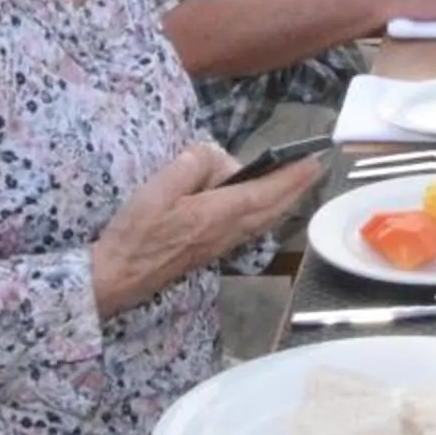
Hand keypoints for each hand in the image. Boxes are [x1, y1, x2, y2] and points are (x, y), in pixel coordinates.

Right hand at [89, 139, 316, 317]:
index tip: (314, 161)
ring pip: (265, 220)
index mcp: (217, 213)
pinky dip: (268, 212)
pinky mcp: (212, 251)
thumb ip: (191, 166)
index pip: (265, 191)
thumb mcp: (158, 188)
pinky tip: (264, 207)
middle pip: (273, 209)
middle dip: (297, 187)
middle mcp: (227, 231)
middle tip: (316, 168)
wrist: (119, 278)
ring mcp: (221, 244)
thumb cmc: (136, 233)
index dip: (292, 176)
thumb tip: (215, 156)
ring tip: (296, 182)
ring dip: (285, 200)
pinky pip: (251, 228)